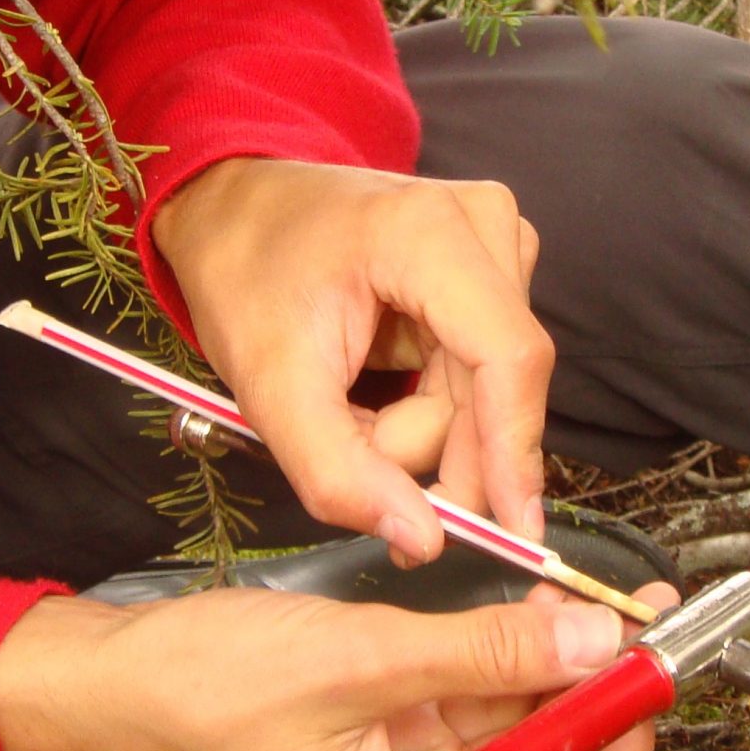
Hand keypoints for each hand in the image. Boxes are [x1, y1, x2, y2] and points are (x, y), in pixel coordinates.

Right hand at [0, 582, 676, 750]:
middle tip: (644, 618)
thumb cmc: (204, 696)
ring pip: (511, 726)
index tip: (651, 673)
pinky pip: (467, 700)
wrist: (106, 685)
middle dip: (595, 693)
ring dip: (554, 663)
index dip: (619, 748)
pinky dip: (502, 654)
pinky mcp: (385, 738)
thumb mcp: (364, 661)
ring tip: (602, 598)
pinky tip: (535, 604)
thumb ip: (485, 653)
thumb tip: (596, 646)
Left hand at [150, 158, 552, 561]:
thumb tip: (423, 540)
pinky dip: (427, 404)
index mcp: (427, 232)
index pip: (508, 358)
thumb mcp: (270, 388)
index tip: (511, 531)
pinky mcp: (493, 270)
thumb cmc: (245, 278)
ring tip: (349, 406)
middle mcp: (482, 226)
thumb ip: (338, 473)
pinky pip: (479, 376)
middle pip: (494, 387)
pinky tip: (376, 387)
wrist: (235, 210)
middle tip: (348, 448)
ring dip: (418, 427)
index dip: (514, 451)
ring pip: (486, 392)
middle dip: (423, 445)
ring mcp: (494, 244)